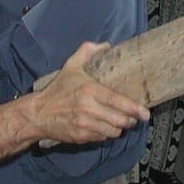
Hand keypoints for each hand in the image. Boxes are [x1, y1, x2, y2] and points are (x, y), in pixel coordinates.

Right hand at [31, 41, 149, 144]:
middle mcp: (89, 109)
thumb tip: (106, 45)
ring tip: (117, 122)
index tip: (145, 113)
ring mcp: (85, 125)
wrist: (38, 113)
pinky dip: (106, 134)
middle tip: (132, 117)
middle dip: (130, 120)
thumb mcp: (71, 66)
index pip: (119, 101)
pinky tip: (103, 126)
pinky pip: (102, 138)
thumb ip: (88, 52)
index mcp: (90, 90)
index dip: (135, 109)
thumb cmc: (57, 90)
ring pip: (113, 131)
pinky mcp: (81, 137)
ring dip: (119, 128)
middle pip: (120, 120)